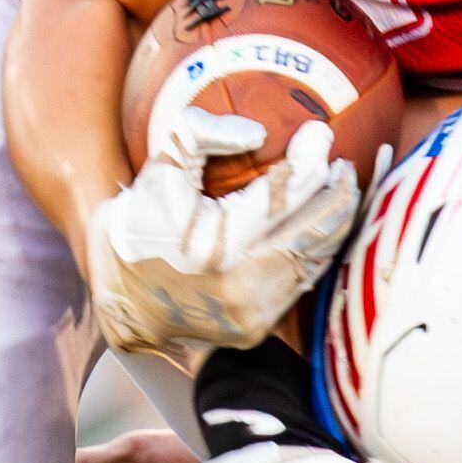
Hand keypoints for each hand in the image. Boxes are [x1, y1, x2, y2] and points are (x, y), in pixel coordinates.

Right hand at [84, 114, 358, 353]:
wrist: (117, 295)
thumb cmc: (140, 223)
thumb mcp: (160, 169)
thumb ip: (202, 134)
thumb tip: (259, 133)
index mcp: (213, 246)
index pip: (280, 197)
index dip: (309, 162)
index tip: (321, 134)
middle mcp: (238, 287)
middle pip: (313, 232)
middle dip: (337, 193)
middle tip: (344, 164)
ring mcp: (251, 315)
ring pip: (315, 260)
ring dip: (334, 222)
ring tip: (340, 188)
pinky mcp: (256, 329)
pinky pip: (301, 282)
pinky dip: (317, 250)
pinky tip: (323, 225)